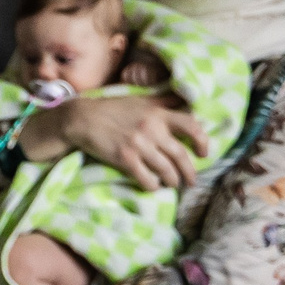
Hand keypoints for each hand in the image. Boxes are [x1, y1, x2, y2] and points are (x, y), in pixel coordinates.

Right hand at [30, 94, 206, 189]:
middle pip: (181, 155)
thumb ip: (163, 101)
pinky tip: (153, 185)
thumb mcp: (140, 99)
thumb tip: (184, 98)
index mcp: (158, 113)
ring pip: (166, 171)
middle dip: (190, 172)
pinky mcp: (125, 159)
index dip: (202, 141)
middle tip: (191, 181)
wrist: (82, 118)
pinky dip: (153, 186)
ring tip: (172, 184)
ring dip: (172, 181)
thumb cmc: (112, 108)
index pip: (192, 126)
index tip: (202, 153)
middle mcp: (152, 129)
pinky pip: (147, 179)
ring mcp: (138, 145)